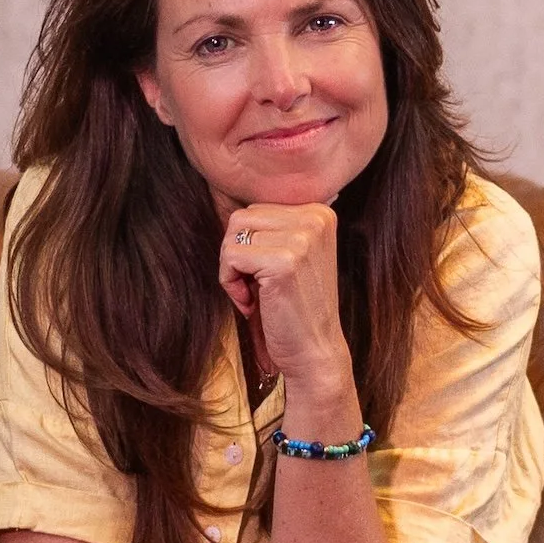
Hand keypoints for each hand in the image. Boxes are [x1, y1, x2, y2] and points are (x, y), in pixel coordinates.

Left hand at [220, 203, 354, 402]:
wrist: (314, 351)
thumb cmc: (293, 307)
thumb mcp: (289, 255)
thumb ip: (271, 226)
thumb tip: (223, 191)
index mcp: (319, 212)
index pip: (255, 209)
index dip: (249, 246)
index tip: (265, 275)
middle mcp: (316, 218)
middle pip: (241, 217)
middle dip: (238, 255)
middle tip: (256, 287)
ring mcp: (303, 238)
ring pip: (232, 235)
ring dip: (232, 269)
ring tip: (254, 294)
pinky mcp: (285, 261)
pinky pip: (230, 256)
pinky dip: (230, 283)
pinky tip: (253, 303)